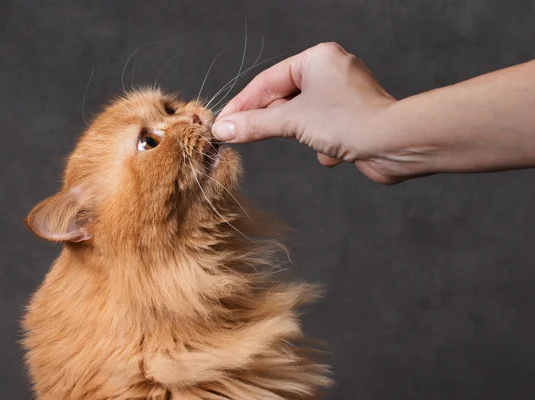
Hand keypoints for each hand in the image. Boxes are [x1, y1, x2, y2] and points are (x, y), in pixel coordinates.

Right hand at [212, 42, 400, 183]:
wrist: (394, 144)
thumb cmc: (348, 121)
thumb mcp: (291, 121)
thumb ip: (254, 124)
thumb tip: (224, 129)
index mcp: (316, 59)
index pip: (267, 81)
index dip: (242, 104)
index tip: (223, 124)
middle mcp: (331, 72)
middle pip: (283, 98)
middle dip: (269, 120)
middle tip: (241, 136)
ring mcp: (343, 96)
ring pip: (302, 116)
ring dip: (300, 133)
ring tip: (302, 141)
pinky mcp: (353, 119)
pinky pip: (323, 130)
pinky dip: (322, 144)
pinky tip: (332, 153)